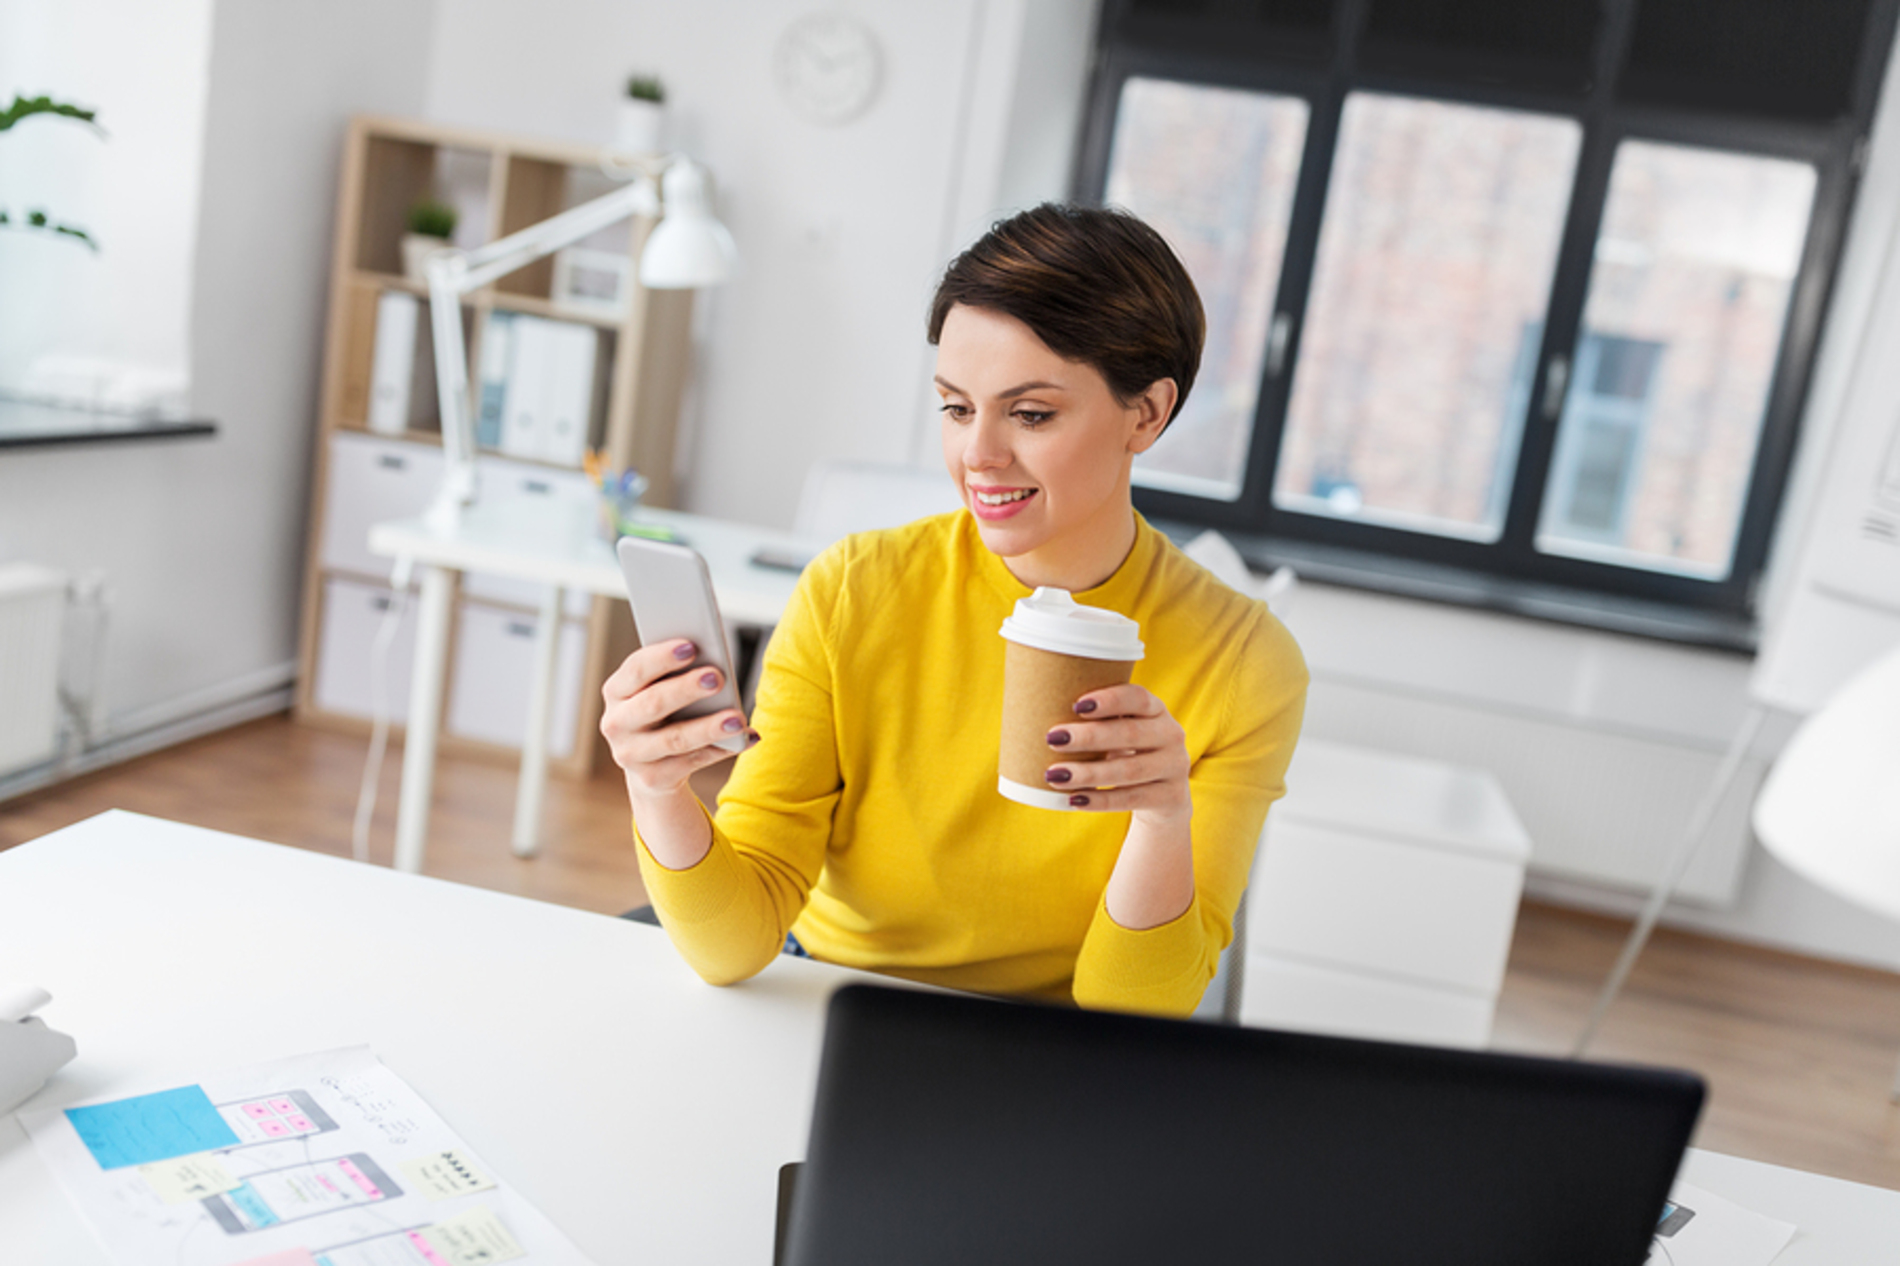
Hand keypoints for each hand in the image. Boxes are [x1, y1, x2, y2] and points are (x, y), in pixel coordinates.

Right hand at [600, 639, 754, 800]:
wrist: (651, 767)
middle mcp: (616, 723)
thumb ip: (677, 675)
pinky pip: (691, 762)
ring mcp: (631, 754)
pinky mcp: (652, 778)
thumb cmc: (662, 714)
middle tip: (717, 676)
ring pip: (675, 738)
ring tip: (737, 718)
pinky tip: (744, 739)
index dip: (662, 657)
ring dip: (708, 727)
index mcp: (616, 691)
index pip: (636, 669)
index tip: (691, 646)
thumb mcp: (661, 692)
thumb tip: (716, 667)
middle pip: (653, 703)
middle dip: (686, 689)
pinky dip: (720, 750)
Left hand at [1042, 684, 1190, 825]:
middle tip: (1052, 738)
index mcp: (1157, 710)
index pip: (1138, 697)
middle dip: (1089, 737)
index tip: (1076, 704)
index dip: (1109, 700)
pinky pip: (1132, 799)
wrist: (1165, 797)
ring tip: (1053, 775)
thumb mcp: (1122, 732)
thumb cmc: (1128, 753)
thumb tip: (1031, 714)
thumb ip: (1095, 721)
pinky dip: (1100, 800)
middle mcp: (1171, 734)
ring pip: (1128, 770)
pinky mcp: (1171, 797)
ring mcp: (1174, 767)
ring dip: (1088, 773)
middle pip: (1129, 733)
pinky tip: (1074, 800)